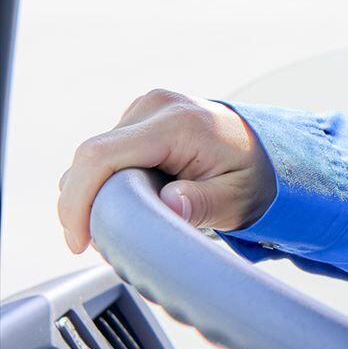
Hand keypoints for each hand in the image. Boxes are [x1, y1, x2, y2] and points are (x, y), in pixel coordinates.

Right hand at [57, 89, 275, 252]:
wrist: (268, 150)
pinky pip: (105, 153)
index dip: (78, 200)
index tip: (80, 241)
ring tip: (123, 222)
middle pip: (89, 158)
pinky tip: (128, 201)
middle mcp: (157, 106)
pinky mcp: (140, 117)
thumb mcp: (236, 200)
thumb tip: (168, 205)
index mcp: (179, 123)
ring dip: (93, 194)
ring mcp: (146, 107)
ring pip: (93, 157)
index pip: (101, 155)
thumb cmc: (254, 176)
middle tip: (102, 242)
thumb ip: (201, 204)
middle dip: (82, 205)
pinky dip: (104, 181)